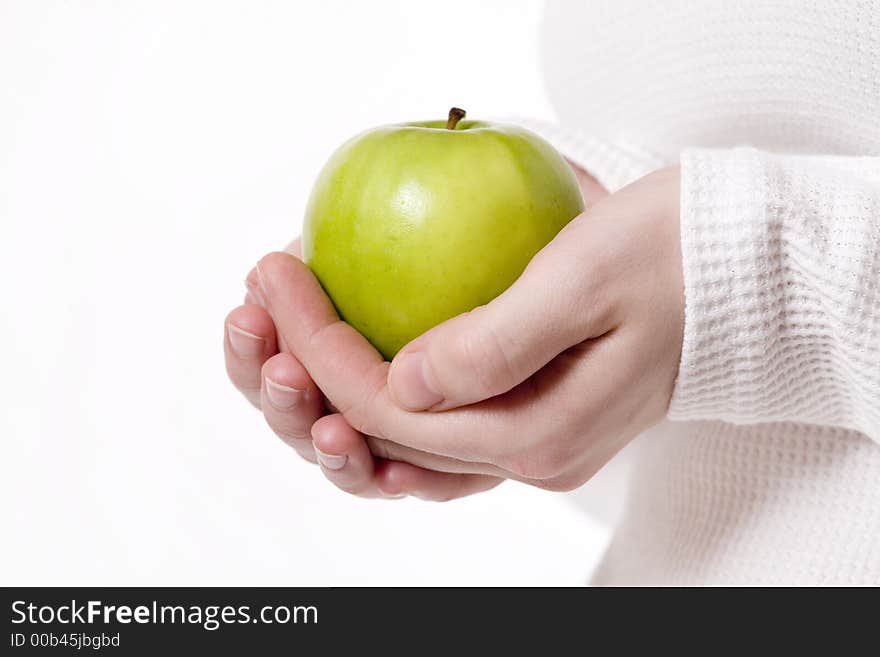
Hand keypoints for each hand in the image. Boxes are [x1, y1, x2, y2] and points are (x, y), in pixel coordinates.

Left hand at [250, 166, 683, 491]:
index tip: (277, 272)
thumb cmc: (669, 257)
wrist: (735, 272)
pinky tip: (334, 360)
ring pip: (396, 441)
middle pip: (381, 436)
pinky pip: (429, 427)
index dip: (319, 346)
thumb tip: (399, 384)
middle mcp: (526, 457)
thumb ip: (492, 345)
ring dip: (325, 392)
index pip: (391, 406)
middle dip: (303, 372)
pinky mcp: (526, 414)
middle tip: (257, 299)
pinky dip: (372, 397)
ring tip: (273, 331)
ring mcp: (525, 442)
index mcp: (537, 436)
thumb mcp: (586, 282)